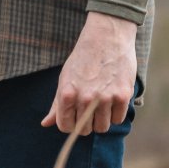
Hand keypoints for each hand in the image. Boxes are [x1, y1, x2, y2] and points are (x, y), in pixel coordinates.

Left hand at [40, 12, 137, 134]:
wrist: (107, 37)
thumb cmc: (83, 59)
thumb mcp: (65, 78)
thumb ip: (56, 104)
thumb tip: (45, 124)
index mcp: (67, 94)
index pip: (65, 127)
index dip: (70, 123)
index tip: (75, 116)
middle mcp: (85, 98)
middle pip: (85, 130)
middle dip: (86, 123)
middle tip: (90, 108)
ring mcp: (105, 97)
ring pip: (102, 128)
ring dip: (102, 119)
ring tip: (102, 102)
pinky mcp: (122, 95)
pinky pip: (118, 120)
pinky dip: (116, 113)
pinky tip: (113, 97)